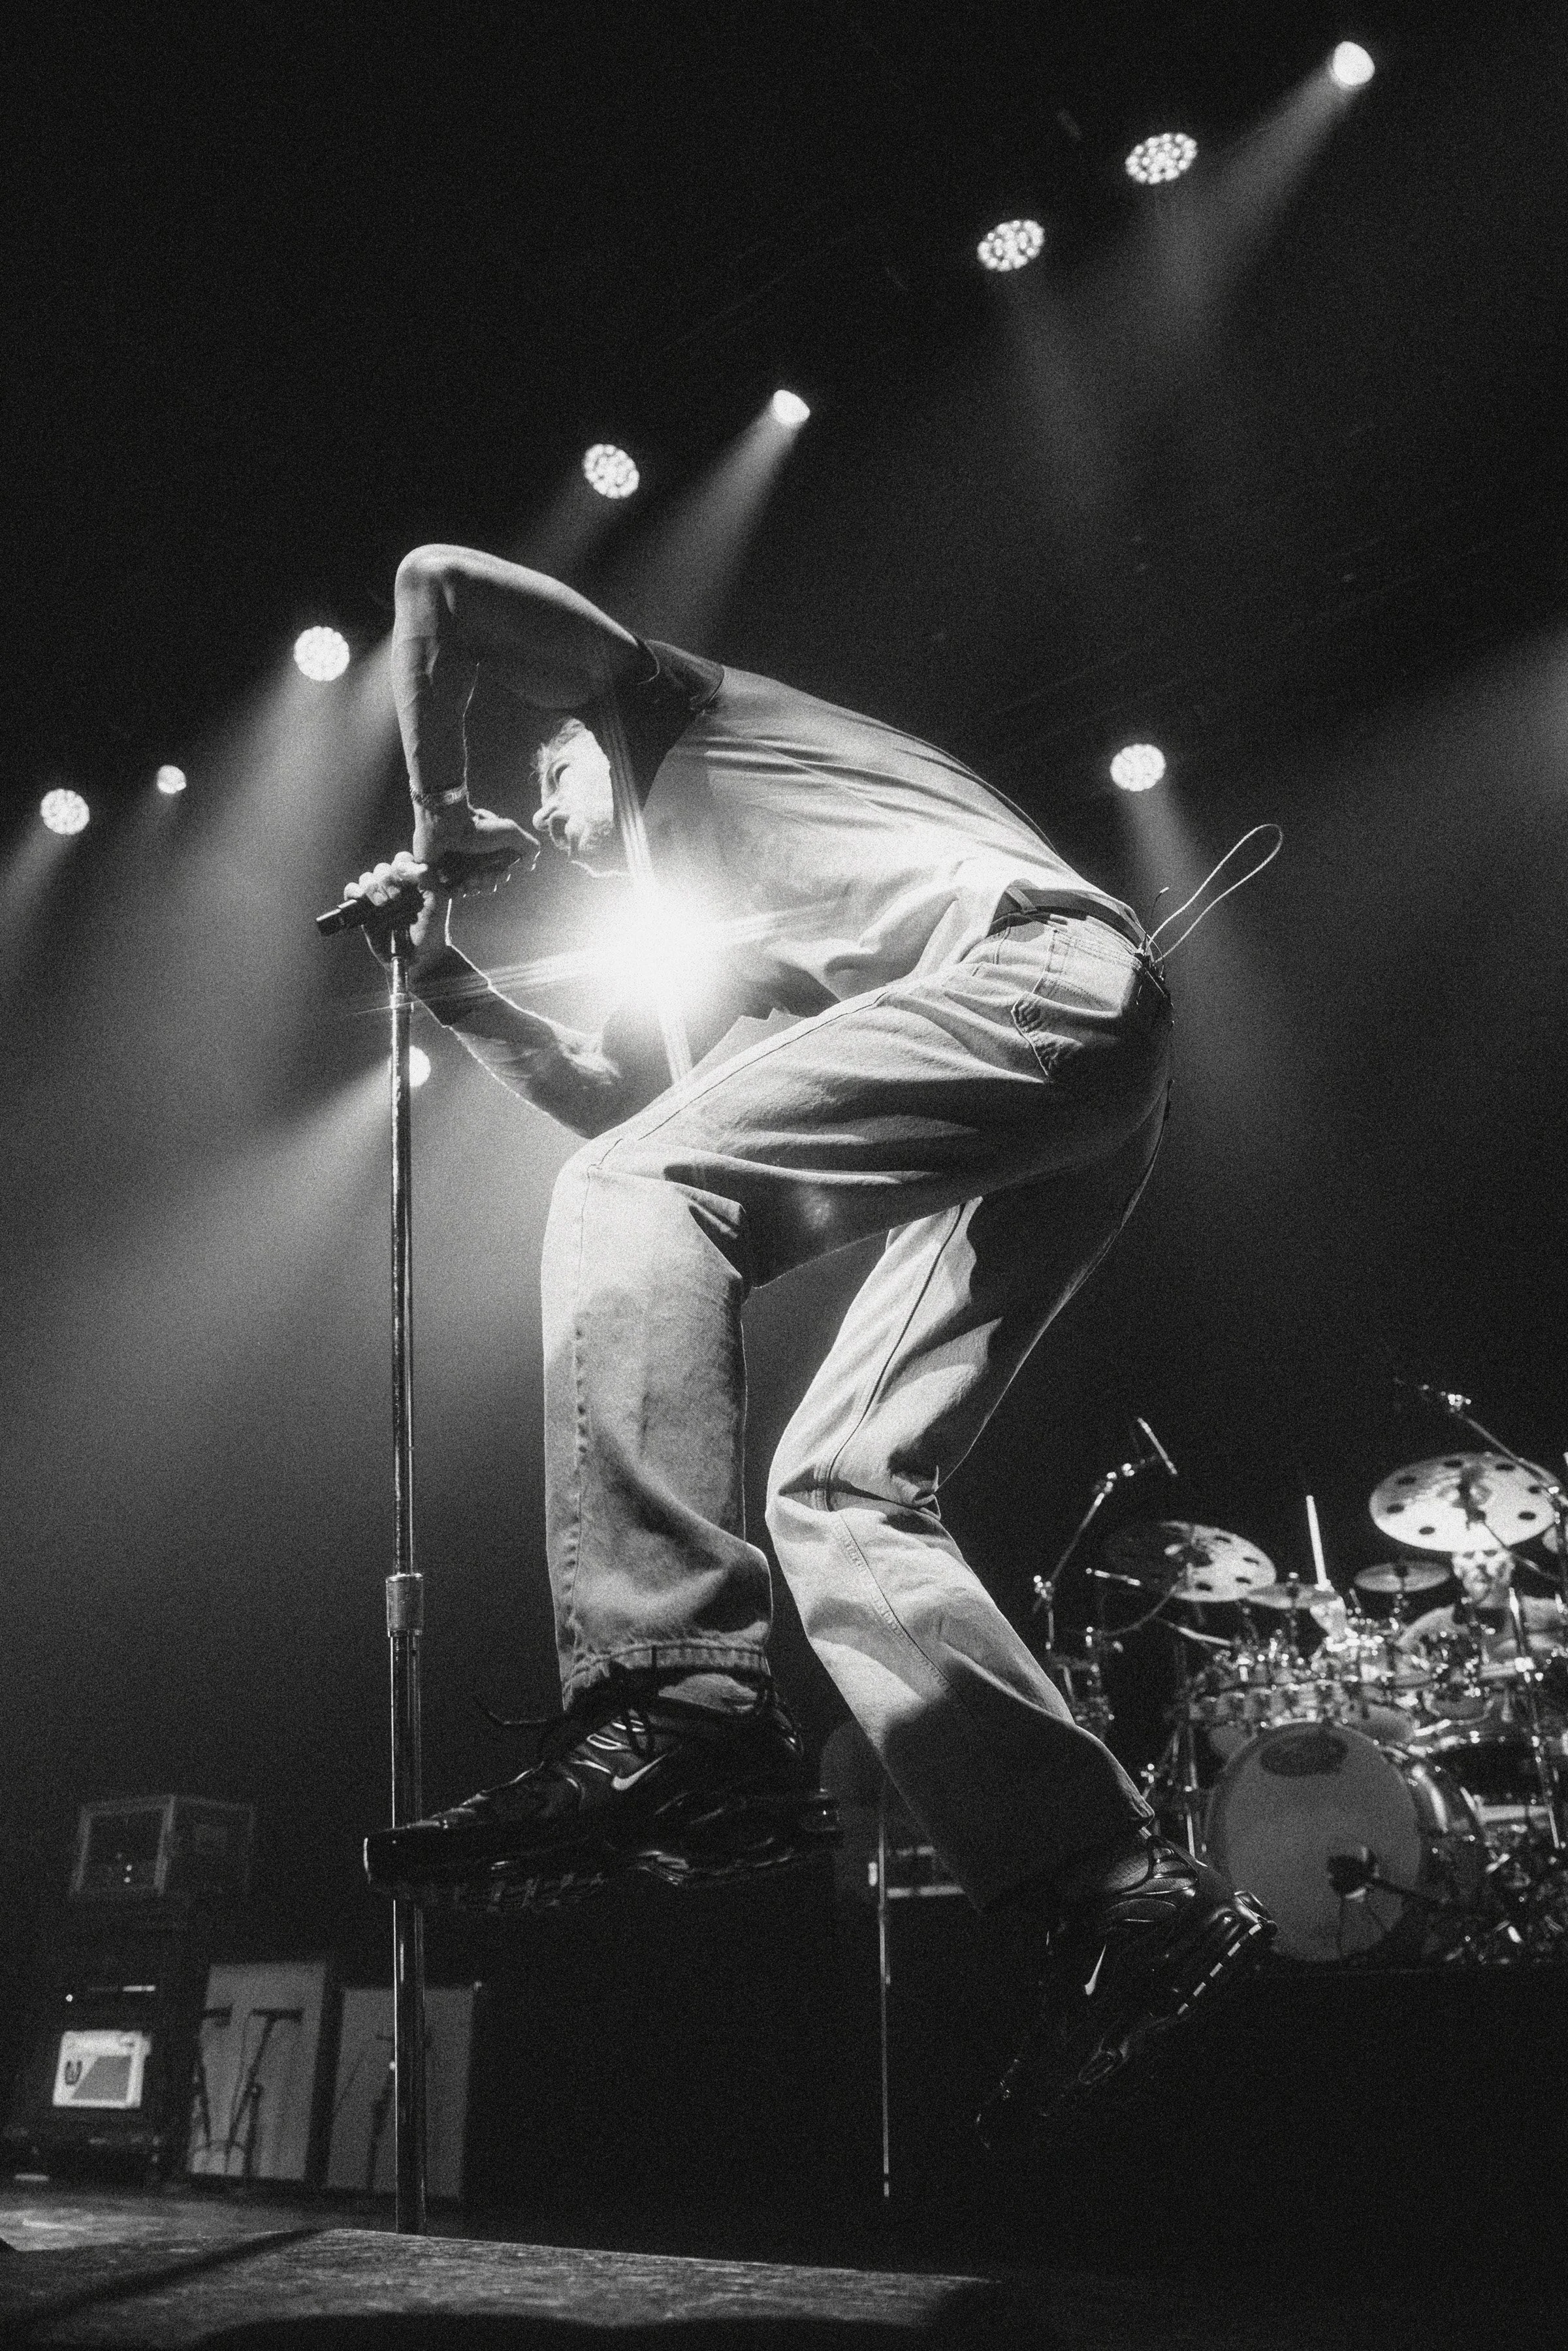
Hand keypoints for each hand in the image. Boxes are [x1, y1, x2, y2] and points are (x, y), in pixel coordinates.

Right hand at [342, 851, 446, 969]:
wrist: (420, 956)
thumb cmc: (431, 929)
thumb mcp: (437, 901)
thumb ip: (427, 878)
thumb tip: (404, 866)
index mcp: (412, 881)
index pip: (402, 860)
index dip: (402, 865)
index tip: (408, 879)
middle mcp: (394, 887)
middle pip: (383, 868)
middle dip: (388, 879)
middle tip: (396, 897)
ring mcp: (378, 898)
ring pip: (367, 877)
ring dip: (372, 886)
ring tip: (383, 903)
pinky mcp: (364, 910)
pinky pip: (351, 891)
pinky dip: (355, 891)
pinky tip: (364, 899)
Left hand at [411, 800, 538, 887]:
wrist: (445, 824)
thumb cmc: (477, 827)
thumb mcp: (509, 831)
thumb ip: (528, 846)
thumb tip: (530, 865)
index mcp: (489, 850)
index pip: (499, 873)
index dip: (502, 877)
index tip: (502, 872)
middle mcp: (473, 859)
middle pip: (485, 884)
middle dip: (488, 884)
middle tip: (483, 875)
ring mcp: (455, 866)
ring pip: (469, 889)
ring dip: (473, 888)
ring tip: (469, 879)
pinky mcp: (438, 874)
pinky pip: (449, 892)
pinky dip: (456, 893)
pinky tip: (459, 888)